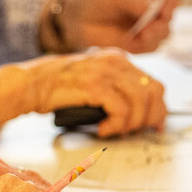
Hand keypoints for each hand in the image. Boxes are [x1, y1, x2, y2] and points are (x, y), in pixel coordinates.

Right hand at [24, 49, 166, 137]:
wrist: (32, 83)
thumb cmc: (59, 88)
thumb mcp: (94, 80)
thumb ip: (116, 89)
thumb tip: (138, 112)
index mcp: (118, 59)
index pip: (153, 83)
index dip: (158, 108)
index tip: (156, 125)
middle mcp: (116, 62)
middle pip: (153, 91)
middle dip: (150, 117)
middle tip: (139, 132)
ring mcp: (106, 72)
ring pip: (140, 102)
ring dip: (131, 123)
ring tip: (115, 131)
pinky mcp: (95, 85)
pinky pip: (121, 110)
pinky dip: (116, 125)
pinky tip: (103, 130)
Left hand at [58, 0, 183, 53]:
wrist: (79, 19)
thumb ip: (136, 2)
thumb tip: (156, 13)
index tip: (163, 11)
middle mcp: (156, 5)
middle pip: (172, 14)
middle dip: (162, 23)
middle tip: (147, 29)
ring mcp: (151, 24)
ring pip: (165, 33)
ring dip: (154, 36)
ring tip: (140, 36)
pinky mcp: (143, 42)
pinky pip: (152, 47)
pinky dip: (144, 46)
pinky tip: (130, 42)